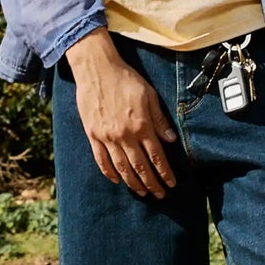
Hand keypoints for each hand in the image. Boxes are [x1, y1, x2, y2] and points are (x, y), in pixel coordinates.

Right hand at [66, 29, 178, 196]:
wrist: (97, 70)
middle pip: (140, 167)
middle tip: (160, 194)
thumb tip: (171, 141)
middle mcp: (124, 135)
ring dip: (133, 183)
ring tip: (142, 193)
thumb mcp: (149, 96)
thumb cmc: (126, 79)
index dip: (165, 172)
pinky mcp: (92, 135)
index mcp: (141, 125)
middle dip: (152, 183)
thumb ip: (159, 120)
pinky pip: (101, 160)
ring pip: (122, 168)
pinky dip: (109, 173)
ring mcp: (107, 137)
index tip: (171, 184)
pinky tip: (117, 180)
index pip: (156, 156)